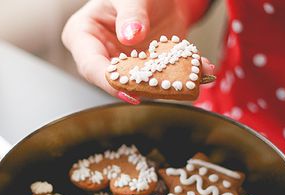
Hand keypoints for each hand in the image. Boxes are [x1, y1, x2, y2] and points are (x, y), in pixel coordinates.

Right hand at [62, 0, 216, 103]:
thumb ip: (131, 14)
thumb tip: (130, 35)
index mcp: (83, 35)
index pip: (91, 65)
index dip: (109, 81)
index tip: (130, 90)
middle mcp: (100, 52)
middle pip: (115, 79)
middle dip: (142, 87)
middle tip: (165, 90)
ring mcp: (124, 61)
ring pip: (142, 81)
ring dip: (169, 82)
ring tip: (192, 79)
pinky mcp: (146, 66)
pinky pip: (163, 75)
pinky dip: (183, 73)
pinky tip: (202, 68)